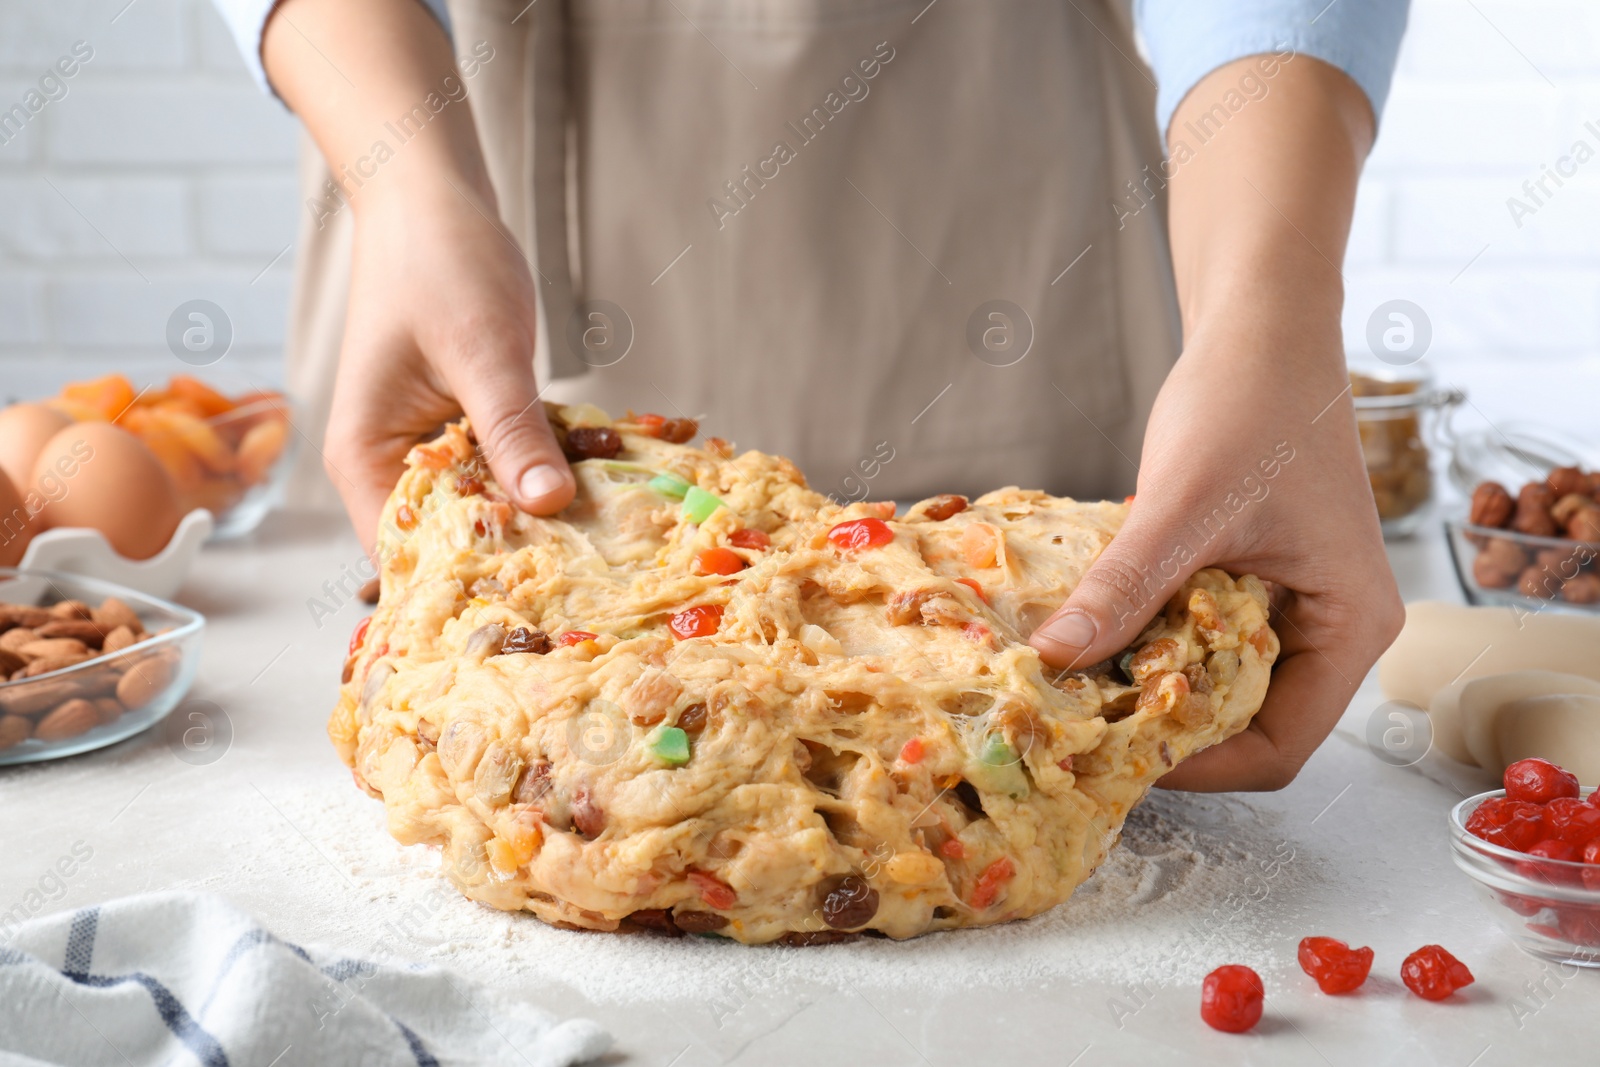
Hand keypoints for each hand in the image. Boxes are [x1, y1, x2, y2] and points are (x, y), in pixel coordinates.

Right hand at [323, 178, 574, 550]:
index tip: (542, 600)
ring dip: (540, 517)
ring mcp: (431, 449)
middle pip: (454, 541)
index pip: (409, 557)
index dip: (471, 581)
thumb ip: (512, 430)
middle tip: (596, 576)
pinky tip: (600, 487)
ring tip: (609, 543)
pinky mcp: (468, 428)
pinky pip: (508, 470)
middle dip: (518, 556)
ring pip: (489, 508)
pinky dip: (546, 476)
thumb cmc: (439, 263)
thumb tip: (550, 505)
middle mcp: (390, 466)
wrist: (434, 200)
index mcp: (366, 461)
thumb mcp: (482, 349)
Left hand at [1028, 333, 1402, 789]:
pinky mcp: (1255, 580)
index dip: (1199, 765)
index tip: (1118, 754)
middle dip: (1170, 729)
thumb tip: (1056, 659)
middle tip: (1084, 726)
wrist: (1259, 328)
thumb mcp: (1184, 506)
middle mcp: (1333, 628)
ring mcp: (1295, 604)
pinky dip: (1152, 642)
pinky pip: (1203, 637)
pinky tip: (1097, 633)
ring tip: (1081, 685)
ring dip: (1154, 685)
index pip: (1279, 747)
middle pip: (1250, 723)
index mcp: (1353, 627)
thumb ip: (1126, 587)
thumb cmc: (1250, 402)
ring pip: (1219, 681)